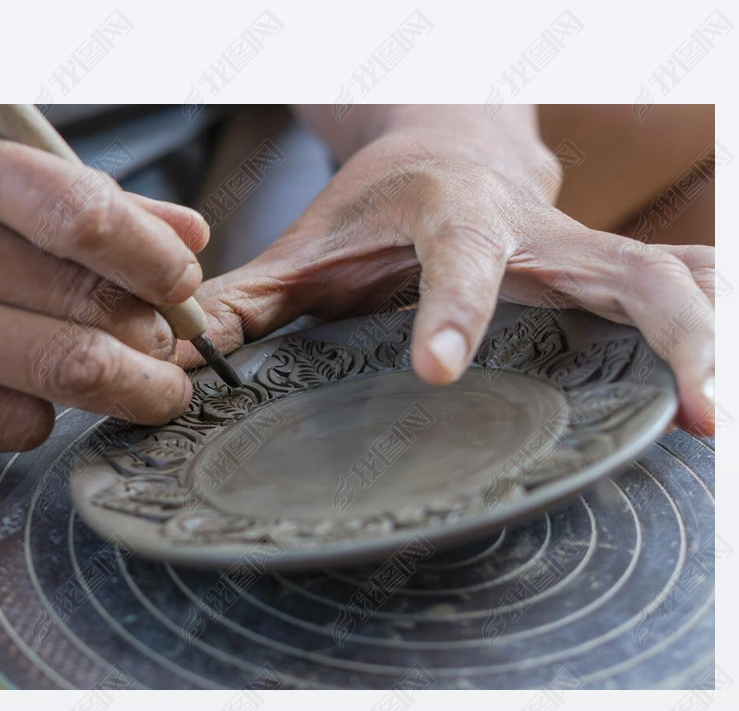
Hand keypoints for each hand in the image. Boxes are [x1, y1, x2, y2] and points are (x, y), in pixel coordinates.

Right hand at [0, 106, 208, 448]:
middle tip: (177, 351)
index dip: (155, 260)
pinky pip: (9, 423)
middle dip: (157, 337)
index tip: (183, 282)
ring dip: (131, 390)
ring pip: (60, 372)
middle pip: (83, 302)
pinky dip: (45, 416)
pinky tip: (38, 397)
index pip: (81, 214)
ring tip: (152, 389)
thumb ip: (65, 195)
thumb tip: (183, 231)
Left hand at [188, 128, 713, 433]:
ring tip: (719, 423)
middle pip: (622, 273)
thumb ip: (247, 302)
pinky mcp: (616, 270)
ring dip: (708, 344)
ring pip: (672, 283)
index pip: (460, 258)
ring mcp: (588, 251)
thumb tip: (175, 361)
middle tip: (691, 413)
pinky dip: (710, 330)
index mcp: (452, 215)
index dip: (455, 309)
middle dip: (663, 337)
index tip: (439, 367)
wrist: (451, 139)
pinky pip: (680, 289)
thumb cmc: (377, 205)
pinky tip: (719, 397)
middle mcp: (538, 232)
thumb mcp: (310, 245)